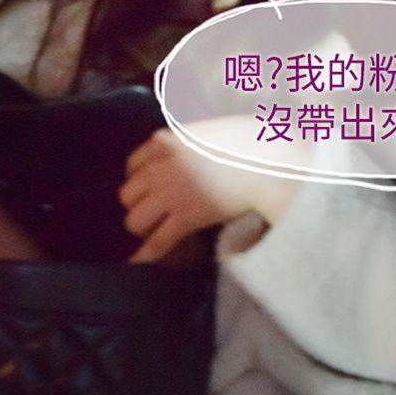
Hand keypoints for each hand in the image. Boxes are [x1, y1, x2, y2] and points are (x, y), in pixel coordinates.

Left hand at [119, 118, 301, 262]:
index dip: (139, 181)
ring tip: (159, 232)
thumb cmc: (251, 139)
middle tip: (157, 213)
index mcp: (164, 141)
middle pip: (127, 195)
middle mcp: (159, 166)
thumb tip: (195, 154)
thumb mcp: (210, 130)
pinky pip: (156, 242)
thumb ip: (191, 143)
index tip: (150, 189)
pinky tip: (138, 264)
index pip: (131, 166)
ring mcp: (170, 192)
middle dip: (140, 206)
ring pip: (135, 221)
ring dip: (145, 229)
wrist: (268, 159)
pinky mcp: (186, 216)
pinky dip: (146, 256)